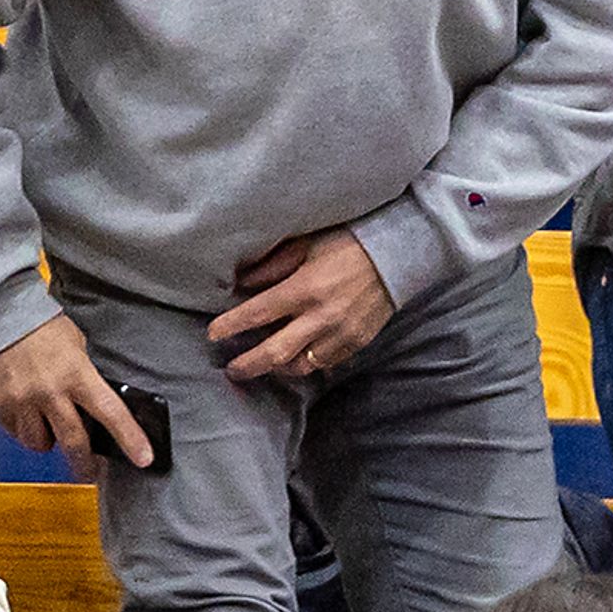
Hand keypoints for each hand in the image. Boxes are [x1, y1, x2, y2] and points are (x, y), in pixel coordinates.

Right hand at [0, 310, 149, 479]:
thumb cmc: (41, 326)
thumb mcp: (76, 345)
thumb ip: (84, 376)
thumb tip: (94, 403)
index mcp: (77, 374)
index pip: (110, 412)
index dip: (130, 438)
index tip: (144, 458)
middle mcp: (50, 393)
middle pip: (74, 442)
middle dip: (84, 463)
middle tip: (90, 472)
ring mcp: (22, 402)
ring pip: (40, 443)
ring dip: (48, 440)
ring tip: (48, 425)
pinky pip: (16, 433)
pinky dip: (24, 430)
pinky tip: (26, 414)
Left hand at [211, 228, 393, 383]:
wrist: (399, 253)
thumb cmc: (350, 243)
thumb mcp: (307, 244)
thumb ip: (273, 266)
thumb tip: (241, 284)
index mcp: (305, 288)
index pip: (257, 314)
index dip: (230, 326)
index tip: (213, 333)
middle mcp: (321, 316)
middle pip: (274, 352)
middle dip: (248, 364)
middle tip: (232, 368)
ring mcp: (341, 333)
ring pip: (301, 365)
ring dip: (278, 368)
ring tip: (266, 364)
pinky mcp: (358, 342)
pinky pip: (326, 362)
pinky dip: (309, 362)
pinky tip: (299, 357)